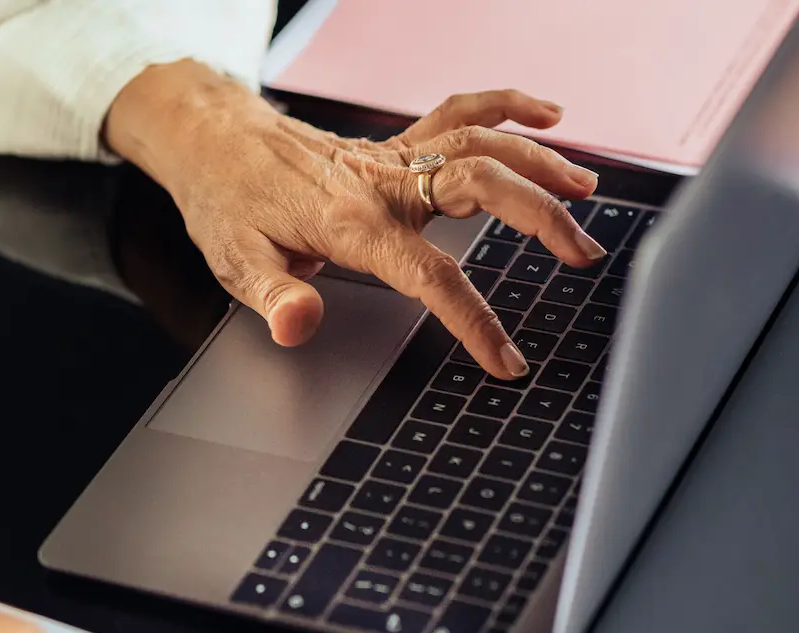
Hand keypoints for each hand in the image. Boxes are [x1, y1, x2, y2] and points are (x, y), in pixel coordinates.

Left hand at [104, 60, 605, 380]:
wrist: (213, 139)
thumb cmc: (227, 201)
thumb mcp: (236, 263)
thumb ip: (276, 298)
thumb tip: (300, 326)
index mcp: (353, 224)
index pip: (431, 276)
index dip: (474, 321)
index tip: (506, 359)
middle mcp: (384, 183)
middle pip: (481, 186)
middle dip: (540, 218)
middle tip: (581, 253)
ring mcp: (393, 157)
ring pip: (481, 143)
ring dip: (539, 162)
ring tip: (585, 191)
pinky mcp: (394, 143)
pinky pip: (459, 111)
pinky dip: (506, 106)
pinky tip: (547, 113)